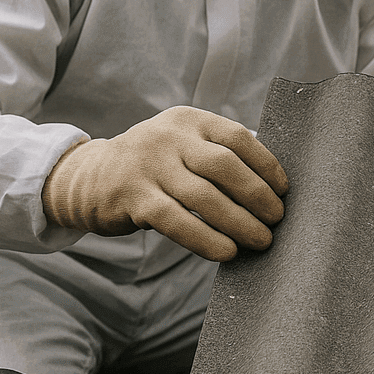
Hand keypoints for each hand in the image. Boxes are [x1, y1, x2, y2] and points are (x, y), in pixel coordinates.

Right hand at [41, 106, 287, 260]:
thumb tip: (273, 185)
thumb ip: (218, 154)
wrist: (89, 179)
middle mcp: (169, 137)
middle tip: (277, 220)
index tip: (284, 190)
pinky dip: (206, 240)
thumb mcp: (182, 145)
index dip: (266, 164)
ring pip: (204, 197)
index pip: (237, 137)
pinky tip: (227, 253)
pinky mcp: (134, 198)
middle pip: (225, 166)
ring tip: (260, 241)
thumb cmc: (154, 167)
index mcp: (189, 120)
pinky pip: (177, 221)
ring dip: (239, 222)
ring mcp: (149, 166)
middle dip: (257, 196)